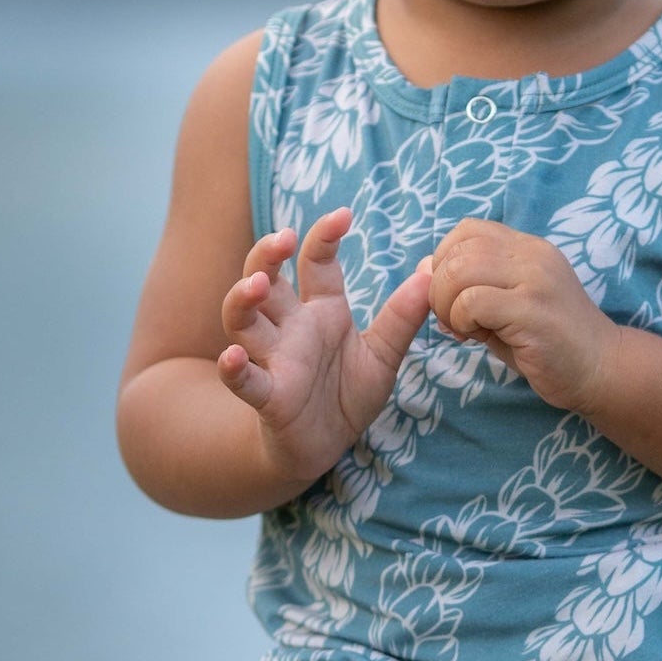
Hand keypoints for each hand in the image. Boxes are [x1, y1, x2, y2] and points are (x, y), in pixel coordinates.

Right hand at [217, 206, 432, 485]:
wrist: (325, 446)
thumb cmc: (347, 393)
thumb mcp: (383, 355)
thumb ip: (402, 318)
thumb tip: (430, 273)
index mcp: (320, 311)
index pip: (315, 263)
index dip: (324, 237)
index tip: (343, 214)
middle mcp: (290, 328)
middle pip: (265, 279)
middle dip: (266, 256)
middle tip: (281, 237)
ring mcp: (274, 360)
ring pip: (243, 321)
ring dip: (243, 300)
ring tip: (257, 284)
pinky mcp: (268, 397)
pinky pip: (243, 380)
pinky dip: (233, 369)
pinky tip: (231, 357)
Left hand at [429, 218, 616, 414]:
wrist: (601, 369)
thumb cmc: (549, 344)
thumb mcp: (507, 305)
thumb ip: (470, 286)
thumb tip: (423, 270)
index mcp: (527, 248)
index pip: (467, 230)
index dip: (445, 262)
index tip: (453, 297)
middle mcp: (532, 254)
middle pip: (458, 251)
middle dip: (439, 289)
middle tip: (453, 321)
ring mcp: (535, 279)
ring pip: (459, 271)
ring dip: (447, 305)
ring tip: (464, 329)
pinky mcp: (533, 309)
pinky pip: (472, 302)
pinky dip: (461, 321)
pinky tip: (477, 338)